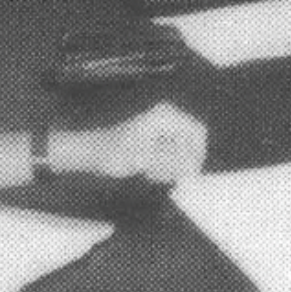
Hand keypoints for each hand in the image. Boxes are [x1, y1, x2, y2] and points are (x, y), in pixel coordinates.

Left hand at [83, 103, 206, 182]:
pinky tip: (149, 172)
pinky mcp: (159, 139)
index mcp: (167, 116)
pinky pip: (173, 154)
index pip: (197, 132)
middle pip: (192, 142)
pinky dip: (165, 167)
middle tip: (163, 175)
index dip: (198, 153)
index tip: (190, 175)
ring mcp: (164, 127)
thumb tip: (193, 167)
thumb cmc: (114, 153)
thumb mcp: (143, 159)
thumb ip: (171, 161)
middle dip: (182, 162)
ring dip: (172, 167)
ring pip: (183, 151)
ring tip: (151, 174)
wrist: (92, 153)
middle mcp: (169, 117)